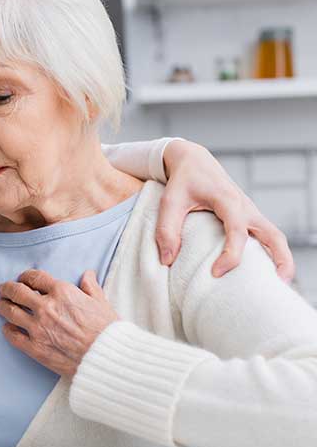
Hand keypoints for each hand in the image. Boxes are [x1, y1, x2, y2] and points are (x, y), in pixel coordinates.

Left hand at [0, 270, 116, 377]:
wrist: (107, 359)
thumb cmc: (107, 331)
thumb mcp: (101, 302)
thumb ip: (90, 286)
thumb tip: (88, 274)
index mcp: (62, 292)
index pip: (34, 278)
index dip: (25, 277)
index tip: (22, 279)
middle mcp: (46, 307)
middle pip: (17, 292)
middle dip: (7, 288)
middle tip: (3, 289)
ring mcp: (38, 328)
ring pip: (10, 311)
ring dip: (2, 306)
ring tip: (0, 305)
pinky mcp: (35, 348)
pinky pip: (12, 336)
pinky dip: (7, 330)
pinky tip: (7, 328)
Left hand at [159, 140, 294, 281]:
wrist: (193, 161)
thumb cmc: (182, 181)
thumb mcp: (169, 201)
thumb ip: (166, 229)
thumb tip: (167, 261)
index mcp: (228, 200)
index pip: (237, 231)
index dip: (230, 255)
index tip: (215, 273)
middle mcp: (245, 207)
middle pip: (273, 235)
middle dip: (279, 260)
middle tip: (275, 286)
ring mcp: (250, 212)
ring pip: (275, 237)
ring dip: (281, 259)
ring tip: (277, 284)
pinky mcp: (248, 217)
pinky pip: (266, 236)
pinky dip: (270, 253)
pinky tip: (261, 272)